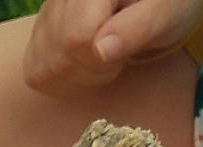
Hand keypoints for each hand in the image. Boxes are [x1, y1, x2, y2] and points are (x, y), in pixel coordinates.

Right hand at [24, 0, 202, 91]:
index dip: (101, 59)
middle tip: (117, 53)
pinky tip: (85, 65)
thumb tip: (101, 50)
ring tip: (104, 56)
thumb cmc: (166, 3)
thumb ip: (137, 28)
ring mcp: (42, 18)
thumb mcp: (166, 11)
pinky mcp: (36, 40)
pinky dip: (64, 82)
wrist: (151, 0)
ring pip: (43, 72)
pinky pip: (36, 75)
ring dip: (79, 79)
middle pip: (57, 60)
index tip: (124, 49)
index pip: (75, 38)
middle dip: (93, 71)